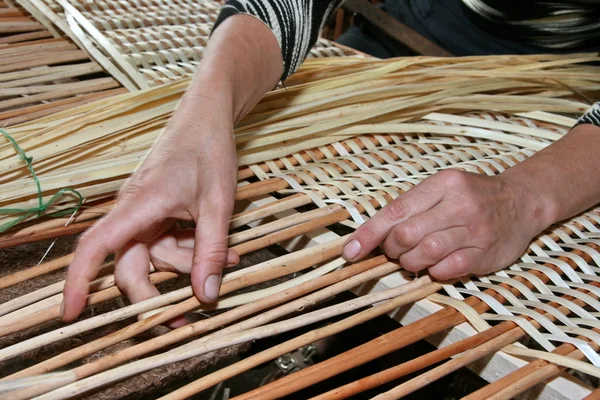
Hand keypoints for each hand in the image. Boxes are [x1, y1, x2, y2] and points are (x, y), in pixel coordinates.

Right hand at [60, 15, 281, 321]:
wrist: (209, 116)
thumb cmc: (208, 150)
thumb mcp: (218, 204)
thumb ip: (211, 250)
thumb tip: (205, 297)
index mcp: (137, 206)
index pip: (95, 248)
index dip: (78, 282)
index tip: (71, 314)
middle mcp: (133, 212)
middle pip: (132, 264)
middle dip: (161, 289)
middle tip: (188, 312)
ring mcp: (145, 212)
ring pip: (157, 255)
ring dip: (189, 263)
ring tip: (228, 257)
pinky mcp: (158, 211)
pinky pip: (168, 241)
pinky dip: (191, 248)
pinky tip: (221, 248)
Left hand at [342, 169, 549, 279]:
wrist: (522, 200)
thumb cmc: (471, 196)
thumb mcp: (442, 188)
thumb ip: (410, 208)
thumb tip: (370, 236)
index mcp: (443, 184)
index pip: (396, 210)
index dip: (369, 234)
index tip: (350, 252)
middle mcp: (460, 204)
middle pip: (406, 235)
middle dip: (392, 249)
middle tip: (396, 251)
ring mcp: (475, 230)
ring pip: (424, 254)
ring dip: (410, 263)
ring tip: (414, 258)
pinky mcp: (485, 254)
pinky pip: (446, 271)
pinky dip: (433, 272)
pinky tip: (436, 264)